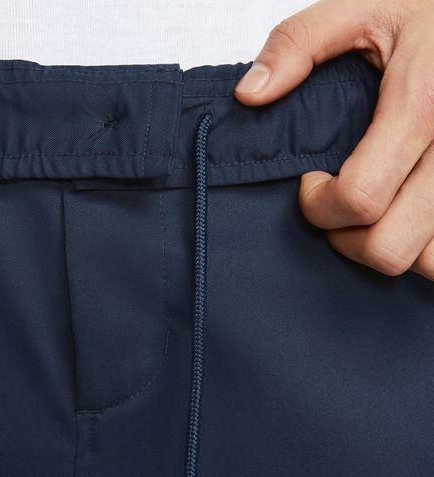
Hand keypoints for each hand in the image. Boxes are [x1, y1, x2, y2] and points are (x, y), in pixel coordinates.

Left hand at [236, 0, 433, 280]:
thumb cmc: (423, 12)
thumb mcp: (363, 6)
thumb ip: (300, 44)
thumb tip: (250, 94)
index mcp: (423, 106)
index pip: (361, 197)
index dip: (319, 205)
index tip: (310, 181)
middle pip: (390, 246)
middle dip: (346, 239)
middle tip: (334, 206)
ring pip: (427, 262)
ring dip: (386, 247)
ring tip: (371, 211)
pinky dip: (419, 246)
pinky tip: (400, 214)